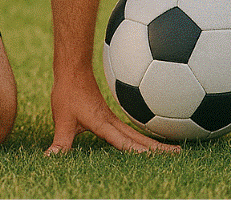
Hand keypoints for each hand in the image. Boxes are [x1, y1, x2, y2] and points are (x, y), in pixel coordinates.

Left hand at [45, 69, 180, 154]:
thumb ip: (60, 144)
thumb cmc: (67, 94)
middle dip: (159, 148)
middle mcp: (112, 123)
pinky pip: (131, 129)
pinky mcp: (111, 116)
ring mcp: (113, 119)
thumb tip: (50, 159)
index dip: (138, 152)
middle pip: (140, 139)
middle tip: (180, 155)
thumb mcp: (61, 121)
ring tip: (175, 150)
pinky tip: (148, 140)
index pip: (124, 142)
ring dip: (155, 142)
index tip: (155, 159)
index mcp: (103, 125)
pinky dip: (143, 136)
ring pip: (138, 133)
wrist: (72, 70)